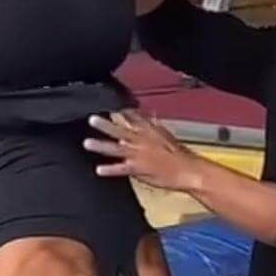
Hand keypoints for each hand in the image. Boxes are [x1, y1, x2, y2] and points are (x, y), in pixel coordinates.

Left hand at [84, 110, 200, 191]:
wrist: (188, 171)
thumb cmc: (180, 155)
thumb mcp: (166, 135)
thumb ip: (152, 126)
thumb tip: (146, 117)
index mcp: (149, 130)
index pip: (132, 116)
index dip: (120, 111)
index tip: (108, 104)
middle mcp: (141, 140)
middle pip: (120, 130)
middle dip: (105, 124)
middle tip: (92, 118)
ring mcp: (138, 154)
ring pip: (116, 148)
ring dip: (101, 145)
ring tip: (87, 143)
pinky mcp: (138, 168)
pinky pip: (121, 169)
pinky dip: (109, 170)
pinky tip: (99, 170)